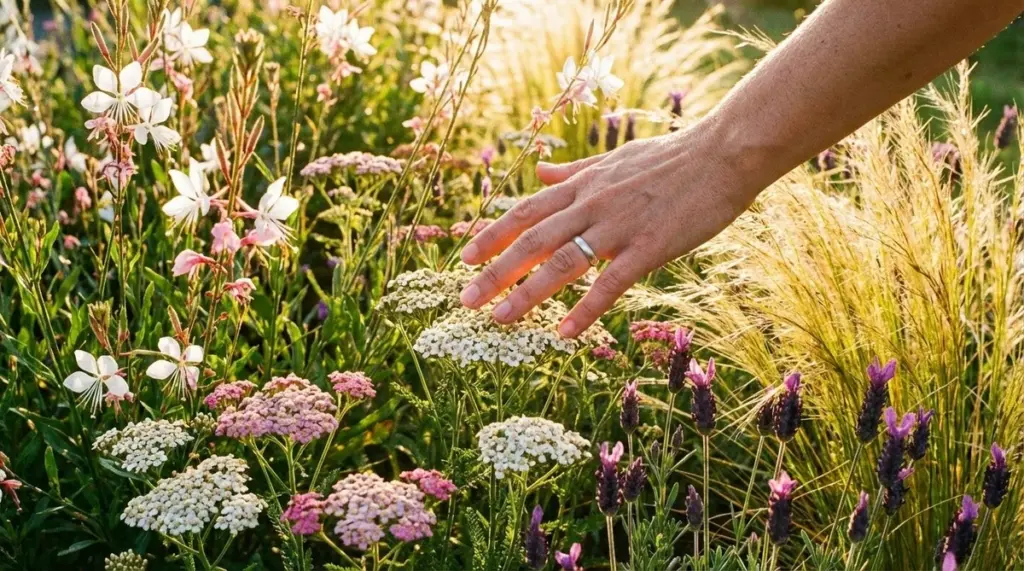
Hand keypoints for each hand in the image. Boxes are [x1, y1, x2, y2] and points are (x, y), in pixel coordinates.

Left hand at [458, 118, 758, 336]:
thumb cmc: (673, 156)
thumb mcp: (615, 157)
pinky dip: (585, 309)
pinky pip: (610, 283)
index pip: (527, 211)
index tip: (465, 256)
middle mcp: (592, 204)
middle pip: (532, 240)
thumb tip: (540, 172)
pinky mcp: (649, 246)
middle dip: (495, 270)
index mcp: (584, 184)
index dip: (493, 234)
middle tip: (465, 299)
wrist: (723, 153)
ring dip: (527, 293)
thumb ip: (576, 169)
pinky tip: (565, 334)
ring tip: (499, 319)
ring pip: (562, 262)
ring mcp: (619, 225)